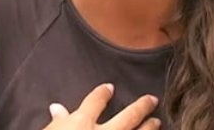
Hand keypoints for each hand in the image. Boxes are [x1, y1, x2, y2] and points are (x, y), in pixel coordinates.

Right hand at [42, 83, 160, 129]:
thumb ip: (57, 122)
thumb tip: (56, 108)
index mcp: (82, 123)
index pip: (95, 101)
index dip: (103, 93)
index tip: (110, 88)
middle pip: (128, 116)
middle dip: (141, 107)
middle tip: (152, 100)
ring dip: (150, 128)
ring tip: (157, 122)